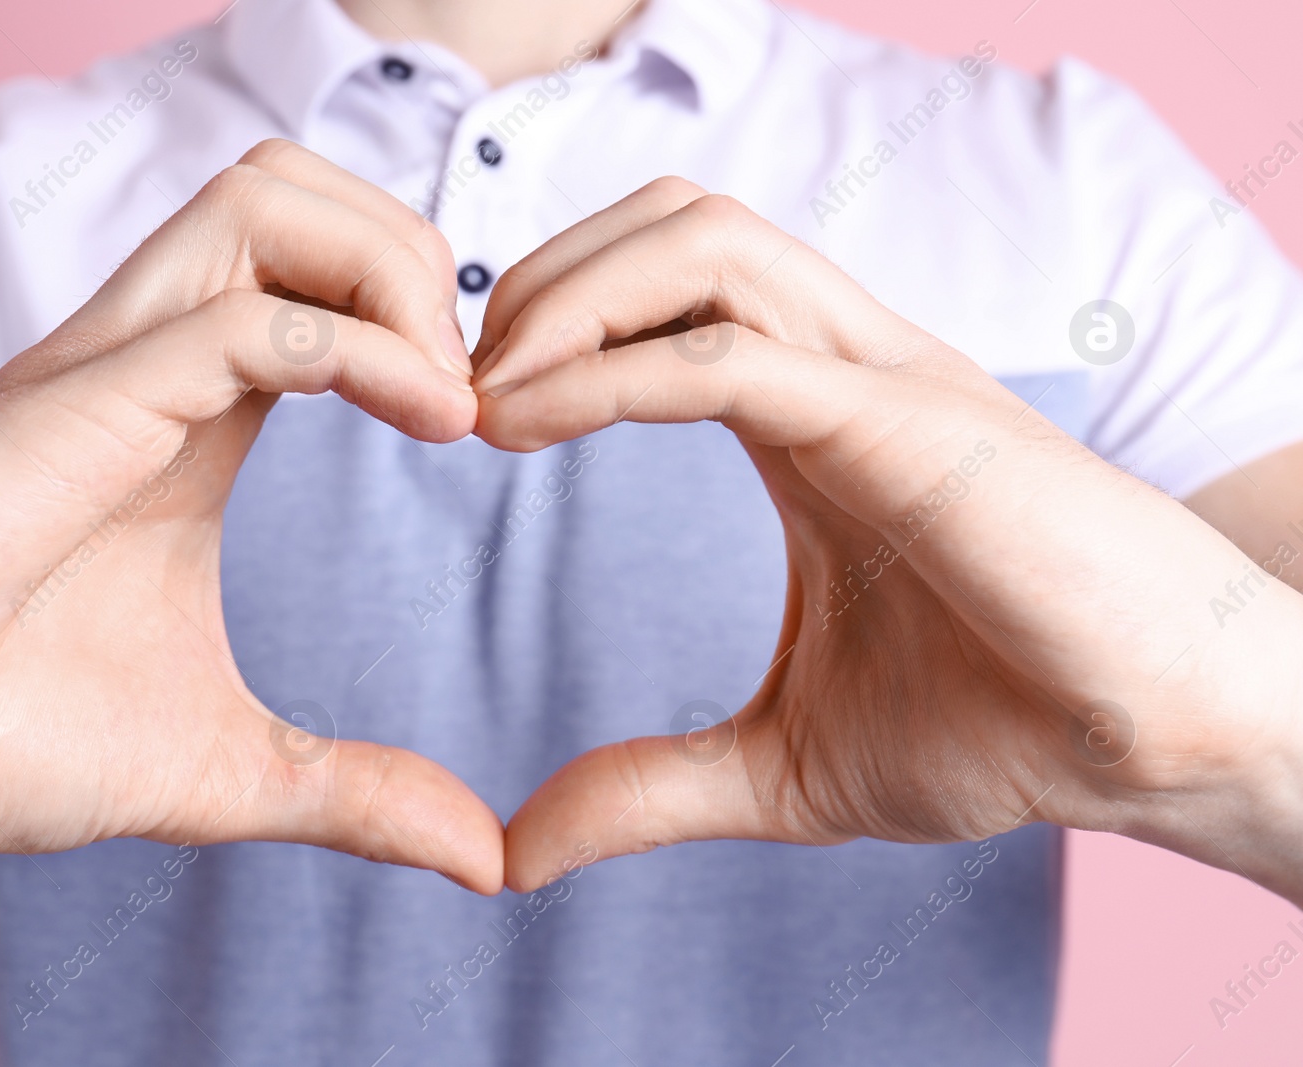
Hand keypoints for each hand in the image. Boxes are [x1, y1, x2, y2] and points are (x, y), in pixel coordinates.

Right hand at [0, 141, 504, 892]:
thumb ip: (356, 795)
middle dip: (420, 258)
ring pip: (261, 202)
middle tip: (469, 392)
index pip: (320, 270)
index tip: (483, 429)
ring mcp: (103, 373)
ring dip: (389, 271)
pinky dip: (355, 346)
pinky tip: (420, 418)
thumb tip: (484, 859)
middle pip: (298, 191)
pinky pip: (232, 318)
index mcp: (190, 414)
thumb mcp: (227, 767)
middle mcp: (148, 365)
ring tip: (445, 397)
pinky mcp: (64, 410)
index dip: (426, 317)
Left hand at [474, 178, 1302, 903]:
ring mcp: (882, 379)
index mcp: (811, 410)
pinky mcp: (912, 423)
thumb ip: (649, 789)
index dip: (545, 328)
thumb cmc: (1005, 724)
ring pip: (702, 243)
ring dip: (566, 298)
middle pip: (671, 223)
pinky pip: (737, 351)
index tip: (465, 420)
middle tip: (455, 387)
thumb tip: (519, 854)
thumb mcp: (785, 771)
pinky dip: (614, 370)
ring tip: (484, 396)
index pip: (661, 288)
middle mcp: (845, 364)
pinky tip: (525, 425)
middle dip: (538, 280)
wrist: (1165, 741)